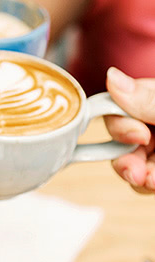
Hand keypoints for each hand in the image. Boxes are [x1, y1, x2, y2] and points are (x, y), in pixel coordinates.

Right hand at [105, 67, 154, 192]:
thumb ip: (148, 100)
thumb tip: (111, 76)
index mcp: (153, 100)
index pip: (119, 106)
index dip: (121, 124)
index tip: (139, 136)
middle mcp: (151, 121)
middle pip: (118, 137)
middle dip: (123, 156)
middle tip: (136, 173)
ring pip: (127, 161)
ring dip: (134, 174)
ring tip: (149, 182)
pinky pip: (141, 179)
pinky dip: (144, 184)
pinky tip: (152, 185)